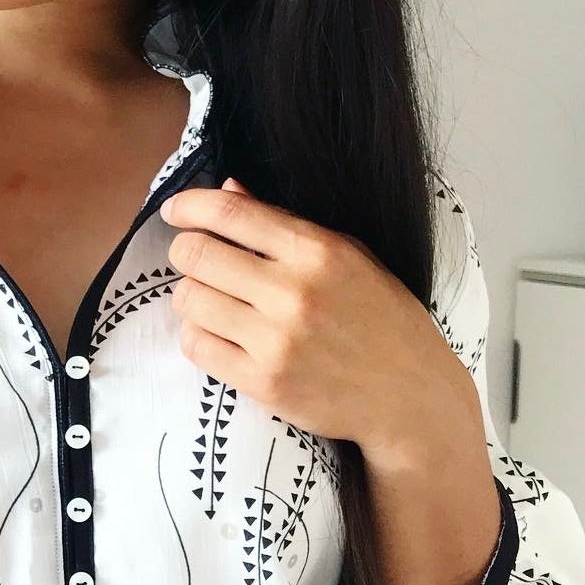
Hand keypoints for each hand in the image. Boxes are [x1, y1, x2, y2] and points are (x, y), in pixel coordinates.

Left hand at [158, 175, 474, 457]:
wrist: (409, 396)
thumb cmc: (382, 319)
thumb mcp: (350, 256)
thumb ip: (286, 224)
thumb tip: (228, 188)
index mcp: (317, 251)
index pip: (230, 213)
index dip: (189, 206)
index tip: (175, 209)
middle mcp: (293, 293)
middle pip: (196, 255)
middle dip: (186, 251)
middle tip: (196, 259)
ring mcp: (276, 341)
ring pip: (189, 300)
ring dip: (192, 296)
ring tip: (215, 300)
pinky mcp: (263, 382)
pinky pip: (196, 346)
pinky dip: (198, 335)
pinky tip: (219, 333)